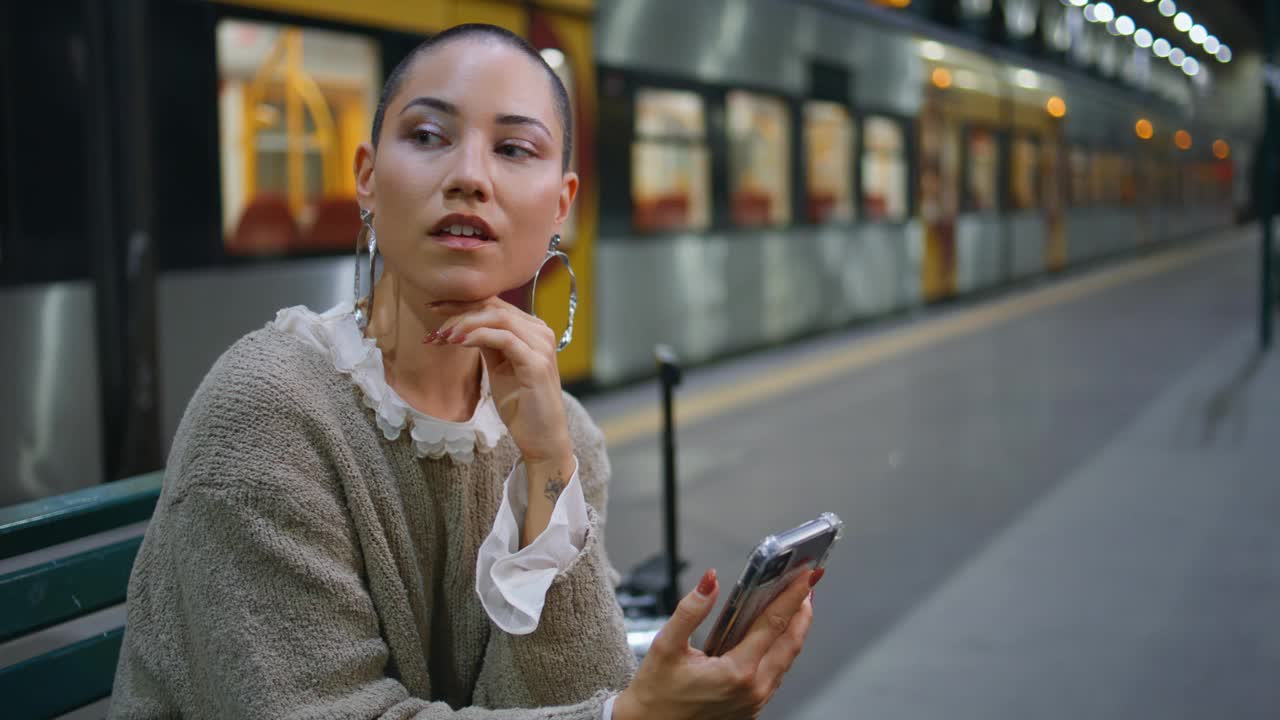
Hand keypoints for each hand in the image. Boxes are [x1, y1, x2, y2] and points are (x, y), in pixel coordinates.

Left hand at [427, 297, 570, 464]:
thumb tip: (462, 326)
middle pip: (493, 306)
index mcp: (532, 330)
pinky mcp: (537, 362)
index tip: (433, 309)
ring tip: (441, 337)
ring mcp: (541, 346)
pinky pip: (503, 338)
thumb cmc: (521, 405)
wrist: (542, 438)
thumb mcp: (499, 368)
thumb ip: (488, 344)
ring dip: (464, 324)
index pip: (494, 304)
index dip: (462, 303)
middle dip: (458, 312)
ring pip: (497, 317)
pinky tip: (458, 343)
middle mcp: (540, 332)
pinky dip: (477, 336)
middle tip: (433, 329)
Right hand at [613, 568, 817, 719]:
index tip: (806, 576)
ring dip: (794, 629)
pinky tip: (775, 634)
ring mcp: (755, 701)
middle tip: (807, 584)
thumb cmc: (656, 694)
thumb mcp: (666, 646)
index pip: (774, 625)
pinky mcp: (752, 707)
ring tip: (796, 603)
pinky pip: (776, 673)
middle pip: (791, 642)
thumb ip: (691, 610)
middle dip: (802, 610)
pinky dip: (781, 648)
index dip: (793, 596)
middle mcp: (753, 689)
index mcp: (736, 673)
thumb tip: (710, 581)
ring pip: (787, 659)